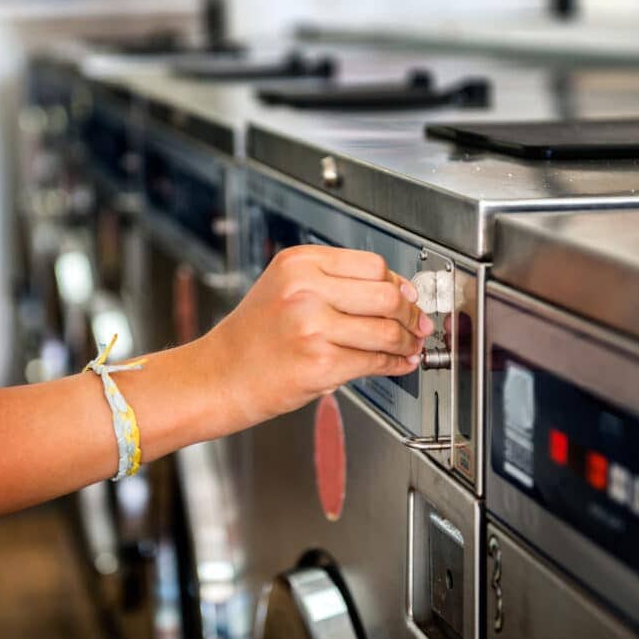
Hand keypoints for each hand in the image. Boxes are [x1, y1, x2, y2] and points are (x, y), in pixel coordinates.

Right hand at [203, 245, 432, 423]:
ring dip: (408, 341)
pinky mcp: (320, 364)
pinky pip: (374, 361)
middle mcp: (305, 290)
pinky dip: (394, 364)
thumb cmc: (254, 337)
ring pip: (386, 330)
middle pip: (386, 294)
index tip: (408, 297)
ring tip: (410, 346)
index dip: (398, 283)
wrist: (221, 375)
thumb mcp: (285, 288)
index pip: (371, 265)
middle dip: (411, 313)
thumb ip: (335, 283)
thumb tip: (397, 292)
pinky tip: (398, 363)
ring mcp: (313, 327)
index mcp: (299, 263)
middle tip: (418, 324)